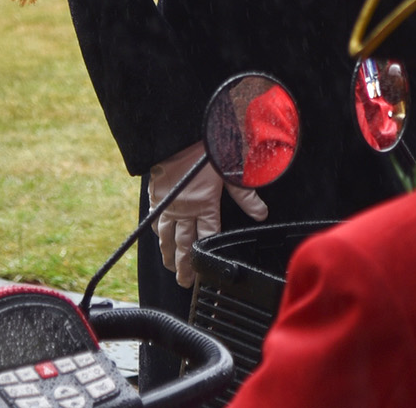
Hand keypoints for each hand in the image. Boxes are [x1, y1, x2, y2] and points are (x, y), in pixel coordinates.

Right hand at [148, 140, 267, 287]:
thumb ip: (246, 196)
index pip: (206, 238)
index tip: (202, 274)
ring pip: (166, 235)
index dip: (204, 258)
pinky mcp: (155, 195)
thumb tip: (261, 214)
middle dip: (183, 265)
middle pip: (183, 244)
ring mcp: (167, 203)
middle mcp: (184, 208)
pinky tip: (157, 236)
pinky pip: (154, 218)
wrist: (176, 133)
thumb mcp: (231, 170)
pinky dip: (156, 231)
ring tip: (170, 267)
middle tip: (184, 282)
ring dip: (167, 253)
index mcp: (204, 204)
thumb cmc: (205, 149)